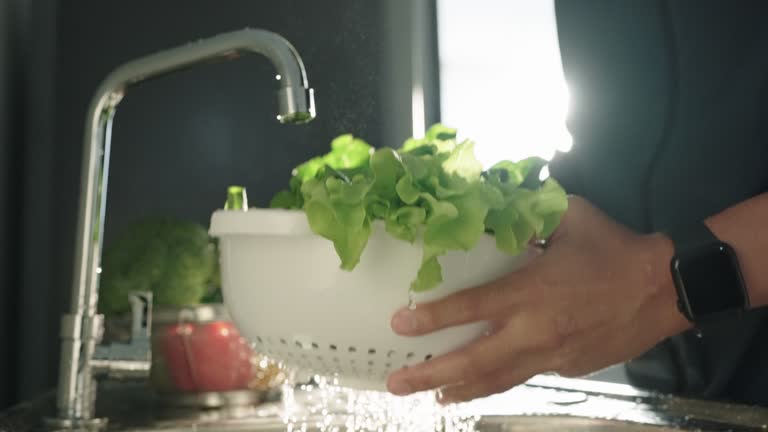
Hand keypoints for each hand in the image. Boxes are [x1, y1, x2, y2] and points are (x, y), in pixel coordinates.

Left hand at [386, 196, 689, 402]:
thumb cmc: (613, 249)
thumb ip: (529, 213)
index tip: (399, 326)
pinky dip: (498, 383)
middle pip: (473, 361)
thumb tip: (496, 203)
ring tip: (432, 398)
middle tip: (397, 383)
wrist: (664, 288)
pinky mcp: (567, 368)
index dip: (431, 319)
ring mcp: (550, 355)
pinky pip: (524, 376)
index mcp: (530, 291)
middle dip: (430, 375)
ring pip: (496, 380)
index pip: (470, 308)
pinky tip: (482, 385)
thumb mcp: (569, 216)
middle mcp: (534, 330)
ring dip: (459, 390)